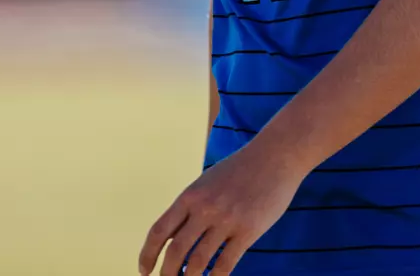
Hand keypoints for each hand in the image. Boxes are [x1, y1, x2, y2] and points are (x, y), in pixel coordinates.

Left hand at [138, 141, 303, 275]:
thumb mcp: (208, 182)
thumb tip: (172, 240)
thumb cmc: (239, 170)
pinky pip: (225, 265)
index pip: (159, 231)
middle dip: (167, 275)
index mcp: (191, 195)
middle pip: (176, 251)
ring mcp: (227, 219)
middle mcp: (205, 207)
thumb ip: (191, 208)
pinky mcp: (248, 230)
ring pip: (198, 263)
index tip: (144, 271)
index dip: (147, 255)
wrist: (274, 156)